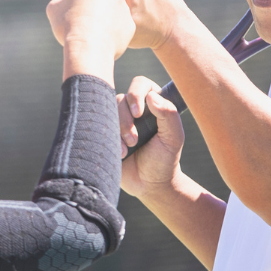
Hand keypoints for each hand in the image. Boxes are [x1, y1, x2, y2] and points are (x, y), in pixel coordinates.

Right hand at [44, 0, 135, 56]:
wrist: (88, 45)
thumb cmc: (69, 23)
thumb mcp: (54, 8)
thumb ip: (60, 2)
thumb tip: (60, 5)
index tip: (74, 10)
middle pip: (104, 0)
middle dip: (95, 9)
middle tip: (82, 22)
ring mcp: (126, 10)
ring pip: (113, 15)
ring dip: (104, 22)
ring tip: (91, 34)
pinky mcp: (131, 27)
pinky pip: (120, 30)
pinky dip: (111, 35)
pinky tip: (101, 41)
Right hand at [117, 76, 183, 198]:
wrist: (148, 185)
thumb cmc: (164, 160)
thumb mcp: (173, 138)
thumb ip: (169, 114)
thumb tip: (151, 96)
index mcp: (152, 104)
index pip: (140, 84)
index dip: (136, 94)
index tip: (139, 114)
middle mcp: (133, 109)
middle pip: (120, 99)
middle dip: (125, 120)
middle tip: (134, 140)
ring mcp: (117, 121)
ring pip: (106, 112)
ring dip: (117, 131)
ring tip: (127, 150)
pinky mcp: (105, 133)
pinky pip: (96, 125)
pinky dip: (106, 139)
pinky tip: (118, 154)